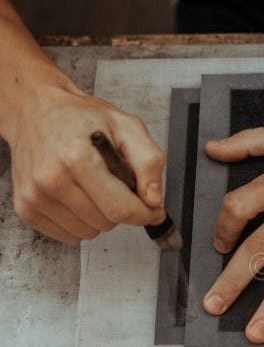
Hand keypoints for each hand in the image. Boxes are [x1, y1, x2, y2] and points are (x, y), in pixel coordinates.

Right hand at [5, 82, 165, 243]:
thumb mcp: (127, 128)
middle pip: (106, 223)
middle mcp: (51, 179)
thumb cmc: (82, 118)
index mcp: (78, 158)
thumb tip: (154, 200)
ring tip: (95, 187)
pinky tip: (79, 197)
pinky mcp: (27, 208)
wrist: (36, 111)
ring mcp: (35, 196)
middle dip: (122, 210)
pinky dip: (81, 222)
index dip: (144, 215)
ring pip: (88, 233)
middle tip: (118, 186)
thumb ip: (148, 163)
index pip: (120, 209)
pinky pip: (68, 235)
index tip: (154, 211)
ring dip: (100, 217)